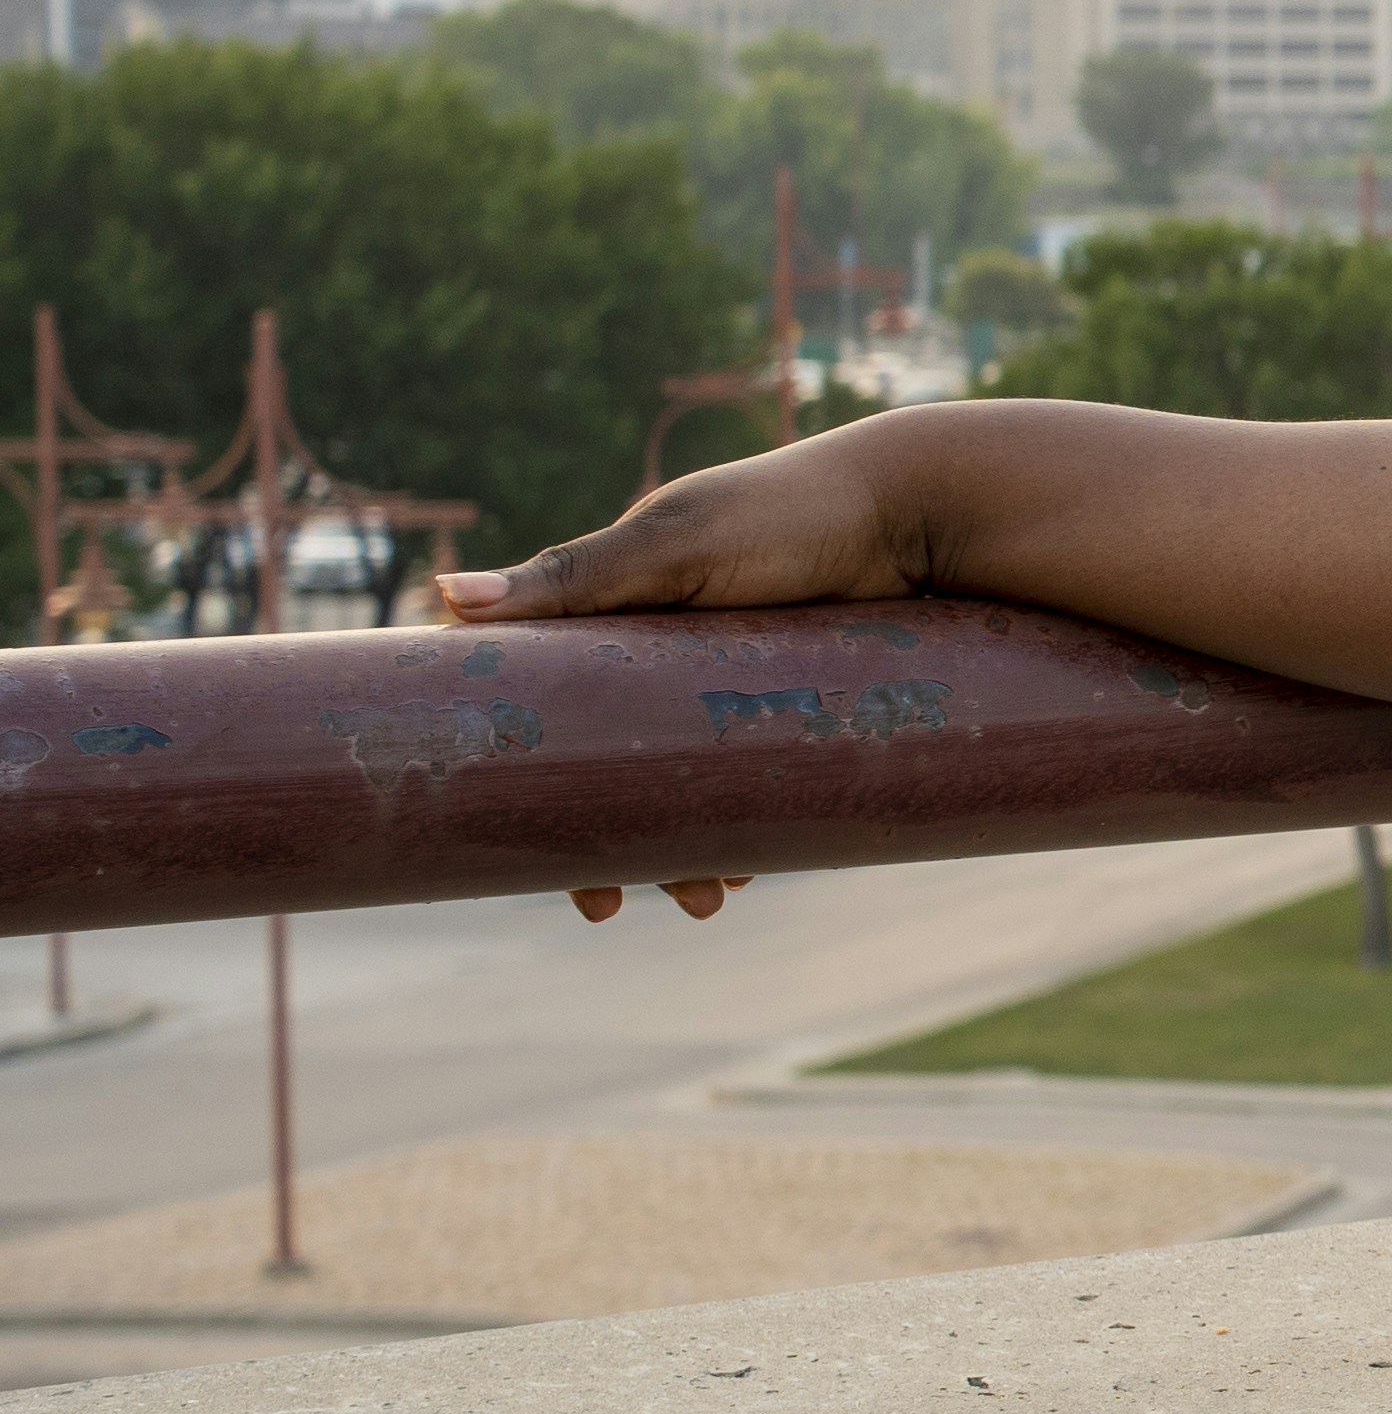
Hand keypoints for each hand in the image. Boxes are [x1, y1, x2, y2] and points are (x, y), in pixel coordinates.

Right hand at [441, 438, 932, 923]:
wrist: (922, 508)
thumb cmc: (791, 509)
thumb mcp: (679, 543)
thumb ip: (579, 576)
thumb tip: (447, 598)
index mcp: (614, 610)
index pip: (543, 702)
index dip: (521, 772)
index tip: (510, 840)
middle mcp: (664, 651)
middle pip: (613, 761)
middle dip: (610, 836)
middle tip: (608, 905)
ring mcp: (731, 680)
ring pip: (687, 782)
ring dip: (686, 847)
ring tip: (708, 900)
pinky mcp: (794, 700)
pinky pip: (757, 777)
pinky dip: (749, 823)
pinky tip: (756, 864)